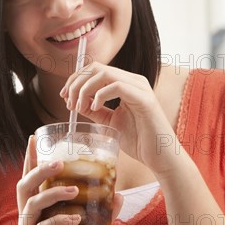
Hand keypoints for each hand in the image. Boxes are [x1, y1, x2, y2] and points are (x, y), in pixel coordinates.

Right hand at [15, 135, 123, 224]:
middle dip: (39, 169)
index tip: (34, 137)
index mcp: (34, 211)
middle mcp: (25, 219)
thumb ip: (97, 215)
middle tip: (60, 160)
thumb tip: (118, 196)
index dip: (29, 158)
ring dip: (53, 193)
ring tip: (75, 190)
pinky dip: (56, 222)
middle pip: (24, 186)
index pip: (29, 179)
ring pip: (31, 205)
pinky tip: (74, 219)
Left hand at [60, 62, 178, 175]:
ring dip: (85, 89)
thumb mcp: (109, 123)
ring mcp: (140, 87)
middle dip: (77, 82)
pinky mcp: (144, 98)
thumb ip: (95, 111)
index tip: (64, 96)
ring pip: (104, 73)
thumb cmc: (139, 141)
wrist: (160, 157)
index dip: (76, 79)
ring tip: (79, 107)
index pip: (95, 69)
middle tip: (68, 102)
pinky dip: (100, 95)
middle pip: (96, 67)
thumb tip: (76, 102)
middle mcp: (134, 81)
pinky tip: (94, 109)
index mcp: (126, 84)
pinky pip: (117, 86)